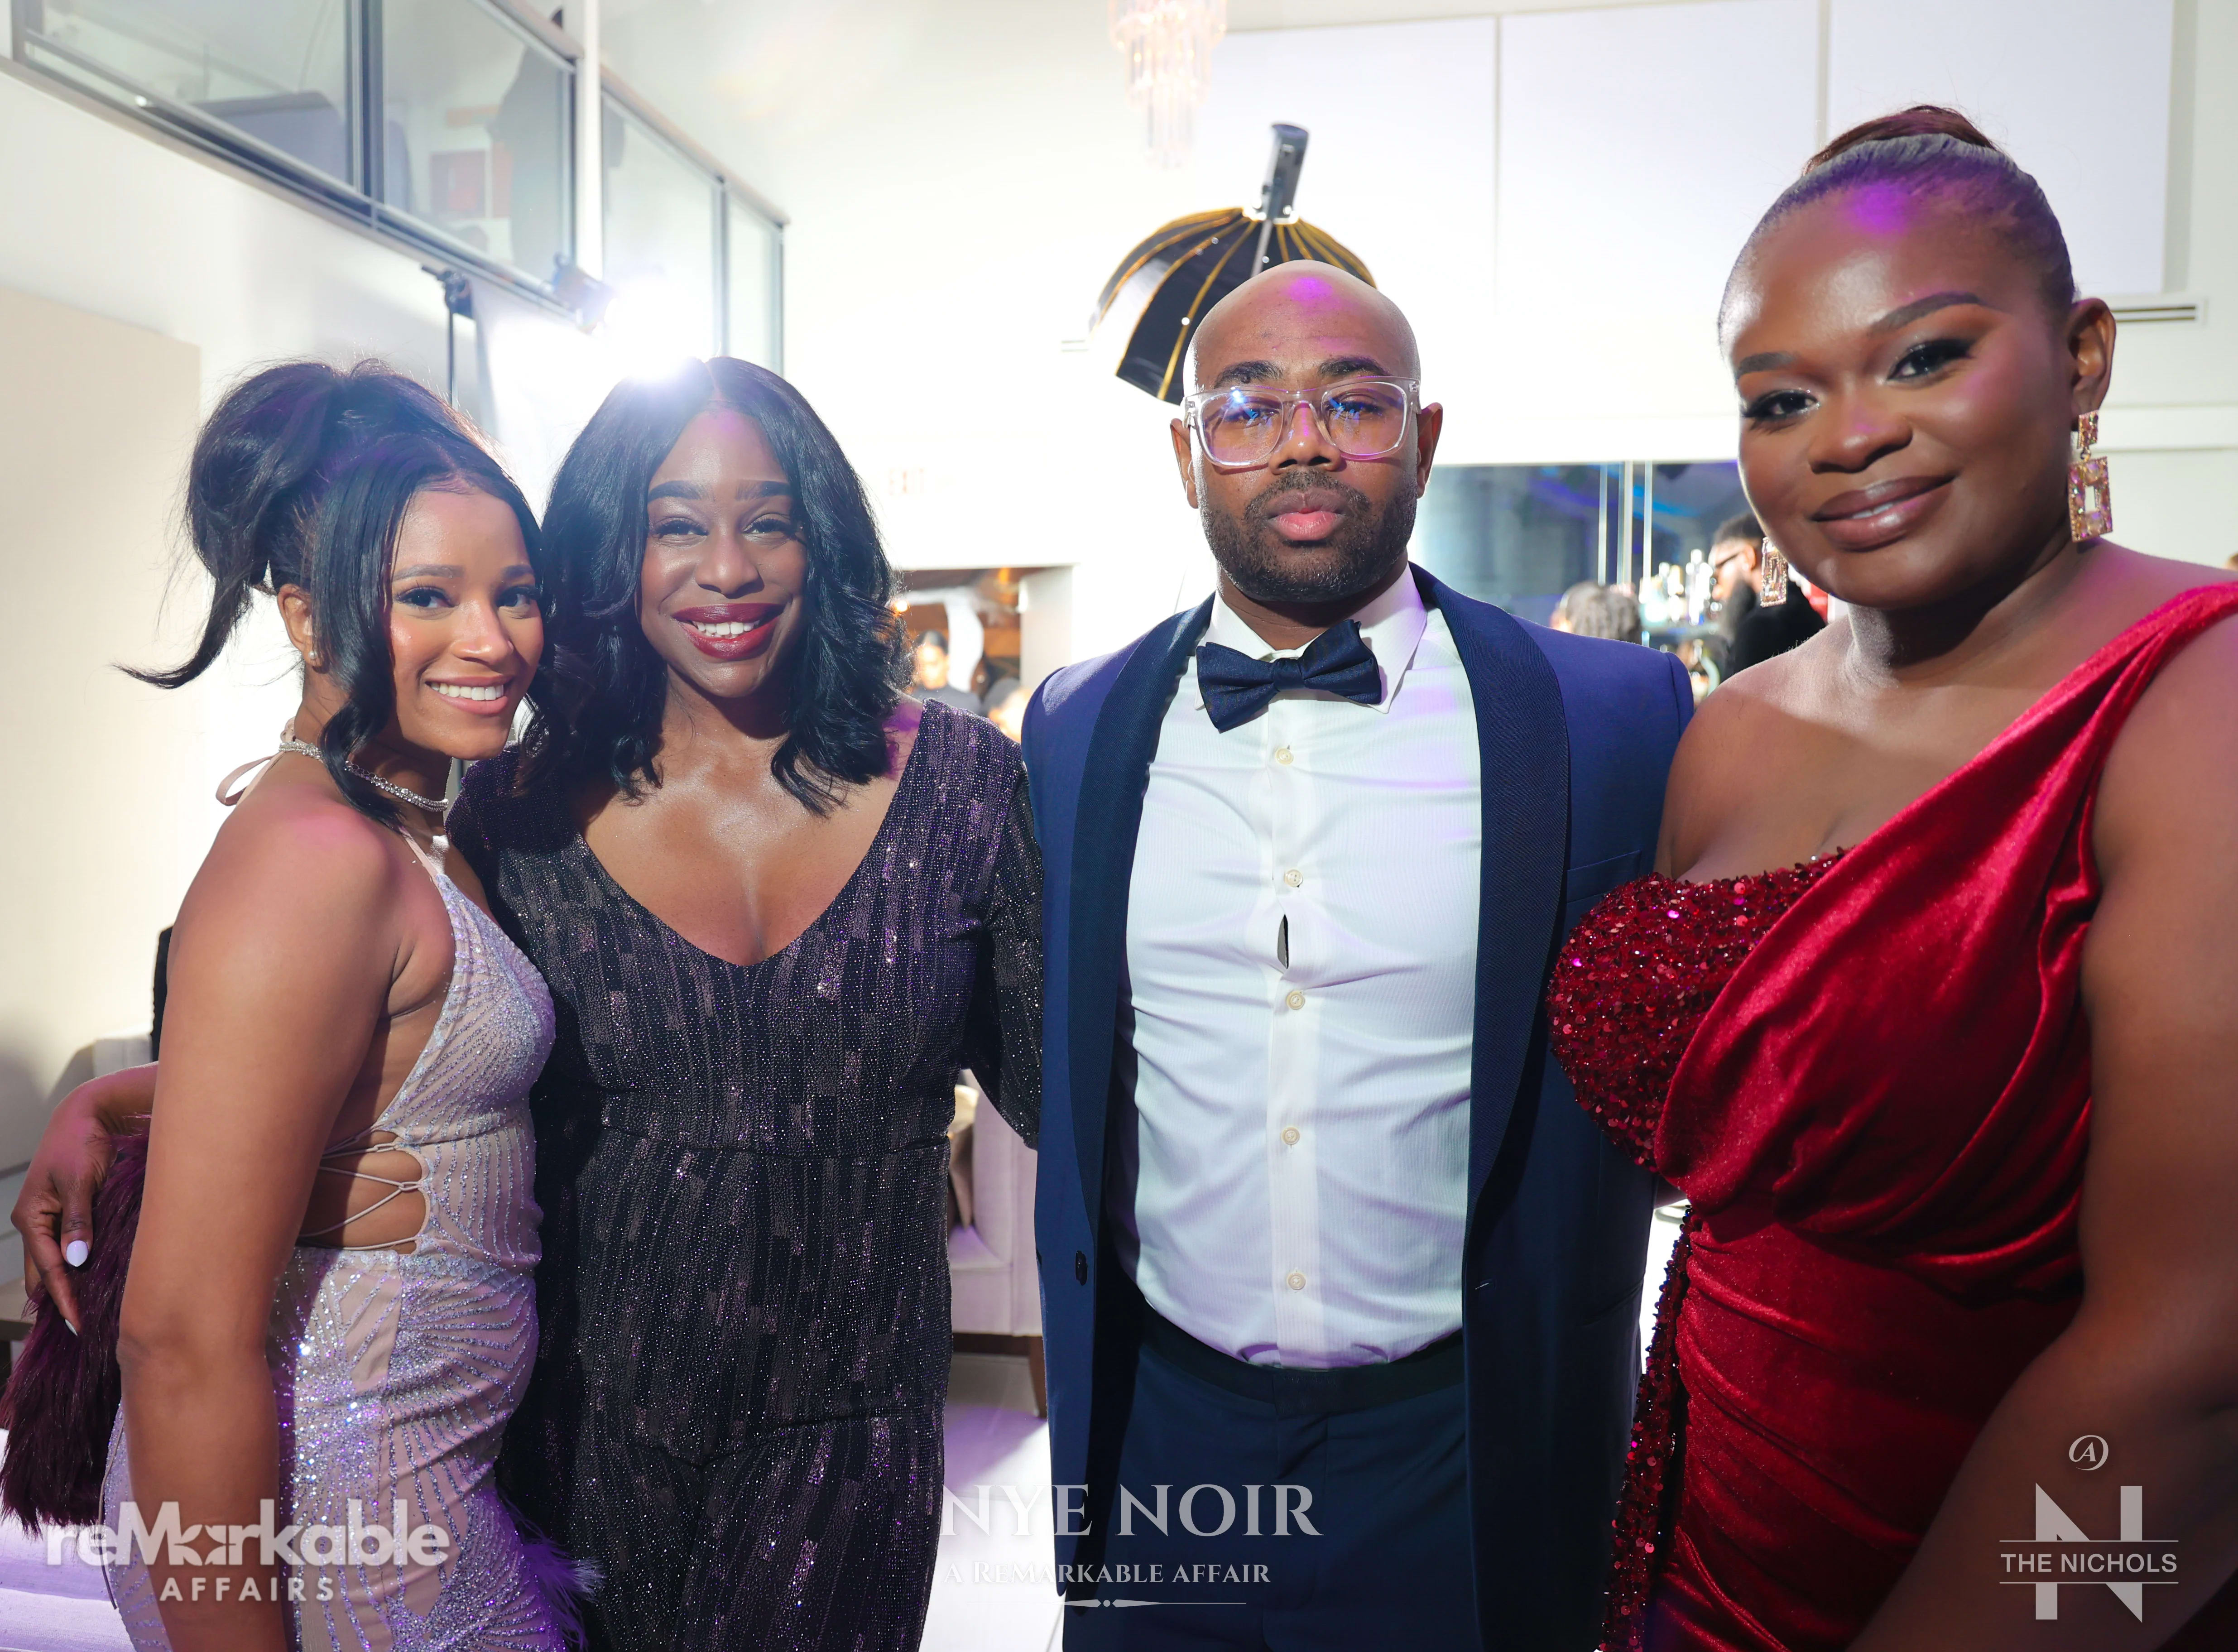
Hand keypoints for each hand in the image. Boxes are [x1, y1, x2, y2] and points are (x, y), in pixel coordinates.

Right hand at [11, 1062, 152, 1330]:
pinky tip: (93, 1283)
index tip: (80, 1324)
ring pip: (55, 1264)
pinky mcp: (67, 1214)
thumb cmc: (82, 1142)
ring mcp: (49, 1219)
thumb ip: (79, 1221)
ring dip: (69, 1287)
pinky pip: (67, 1249)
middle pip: (45, 1274)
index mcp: (31, 1218)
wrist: (88, 1114)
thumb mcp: (80, 1181)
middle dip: (61, 1300)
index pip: (48, 1270)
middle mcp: (36, 1222)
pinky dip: (77, 1268)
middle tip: (85, 1330)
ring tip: (91, 1315)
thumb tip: (76, 1261)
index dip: (64, 1298)